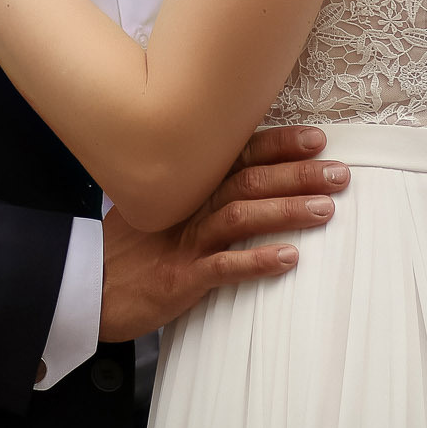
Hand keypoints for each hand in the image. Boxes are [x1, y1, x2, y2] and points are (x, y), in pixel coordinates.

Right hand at [96, 126, 348, 341]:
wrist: (86, 287)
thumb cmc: (127, 248)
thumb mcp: (158, 206)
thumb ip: (195, 190)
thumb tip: (241, 175)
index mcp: (187, 186)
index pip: (238, 156)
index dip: (278, 146)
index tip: (316, 140)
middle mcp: (188, 206)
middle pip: (248, 181)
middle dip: (297, 175)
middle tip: (340, 174)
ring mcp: (184, 241)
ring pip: (240, 217)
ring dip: (285, 211)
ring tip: (325, 209)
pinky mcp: (180, 278)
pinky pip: (223, 268)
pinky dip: (257, 261)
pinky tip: (289, 259)